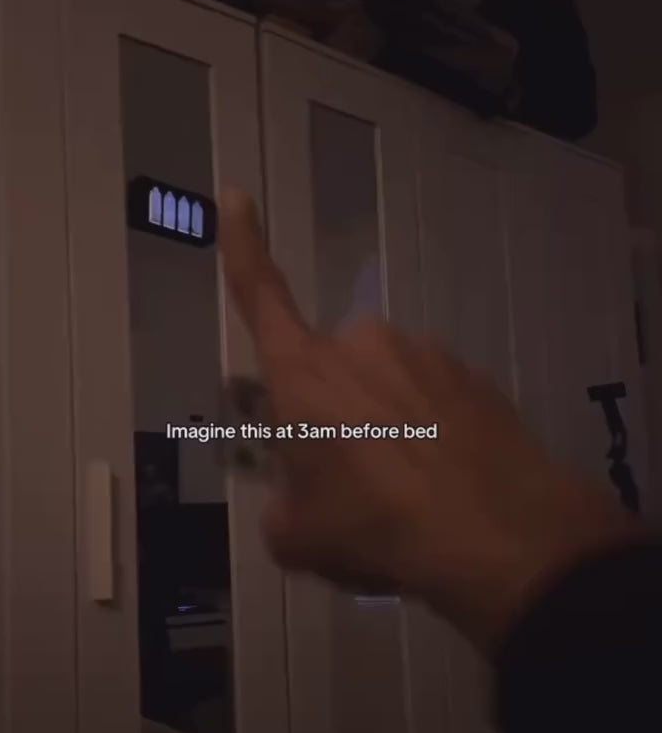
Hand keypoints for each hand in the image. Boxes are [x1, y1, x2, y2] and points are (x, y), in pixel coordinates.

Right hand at [217, 189, 642, 651]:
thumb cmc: (376, 528)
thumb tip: (294, 504)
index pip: (260, 293)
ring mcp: (424, 353)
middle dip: (333, 414)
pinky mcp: (472, 374)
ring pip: (386, 386)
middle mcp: (361, 344)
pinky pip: (433, 397)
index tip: (236, 194)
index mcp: (305, 372)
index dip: (243, 244)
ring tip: (407, 490)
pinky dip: (431, 429)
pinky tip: (446, 478)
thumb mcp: (299, 537)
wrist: (495, 534)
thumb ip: (281, 508)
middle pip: (331, 373)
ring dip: (385, 422)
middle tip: (351, 481)